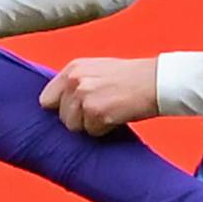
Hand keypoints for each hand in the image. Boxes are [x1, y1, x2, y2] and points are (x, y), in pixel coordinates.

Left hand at [40, 57, 159, 133]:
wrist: (156, 81)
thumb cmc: (130, 78)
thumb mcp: (96, 70)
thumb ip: (76, 84)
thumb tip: (57, 106)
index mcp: (73, 69)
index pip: (46, 99)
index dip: (59, 109)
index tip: (71, 112)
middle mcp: (75, 81)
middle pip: (62, 117)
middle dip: (78, 119)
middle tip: (100, 109)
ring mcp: (84, 97)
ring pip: (75, 127)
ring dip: (91, 125)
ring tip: (109, 111)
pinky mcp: (96, 113)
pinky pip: (92, 132)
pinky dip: (104, 129)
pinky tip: (117, 116)